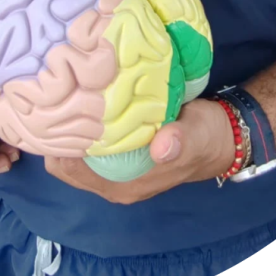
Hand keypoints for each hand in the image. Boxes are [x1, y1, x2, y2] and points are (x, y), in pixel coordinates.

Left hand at [44, 98, 233, 203]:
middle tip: (57, 91)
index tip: (53, 105)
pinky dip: (83, 122)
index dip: (57, 139)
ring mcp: (114, 166)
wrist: (222, 138)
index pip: (68, 167)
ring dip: (69, 125)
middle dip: (57, 130)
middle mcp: (112, 180)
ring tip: (68, 90)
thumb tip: (161, 147)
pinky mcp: (120, 150)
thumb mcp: (197, 136)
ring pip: (73, 148)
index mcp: (122, 184)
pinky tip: (85, 95)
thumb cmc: (206, 139)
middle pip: (63, 158)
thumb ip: (179, 142)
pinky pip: (88, 140)